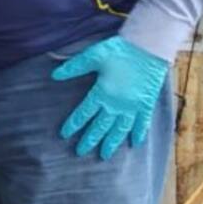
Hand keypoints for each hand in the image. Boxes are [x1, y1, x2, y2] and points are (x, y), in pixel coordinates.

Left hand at [51, 36, 168, 159]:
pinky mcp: (146, 103)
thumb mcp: (93, 55)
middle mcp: (116, 104)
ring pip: (120, 129)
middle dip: (90, 140)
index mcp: (101, 93)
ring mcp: (133, 106)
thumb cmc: (120, 50)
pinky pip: (143, 123)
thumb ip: (74, 67)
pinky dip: (139, 134)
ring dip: (112, 143)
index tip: (64, 135)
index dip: (73, 124)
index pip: (83, 113)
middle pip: (100, 126)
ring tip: (104, 156)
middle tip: (80, 152)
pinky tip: (135, 144)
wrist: (149, 47)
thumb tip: (53, 75)